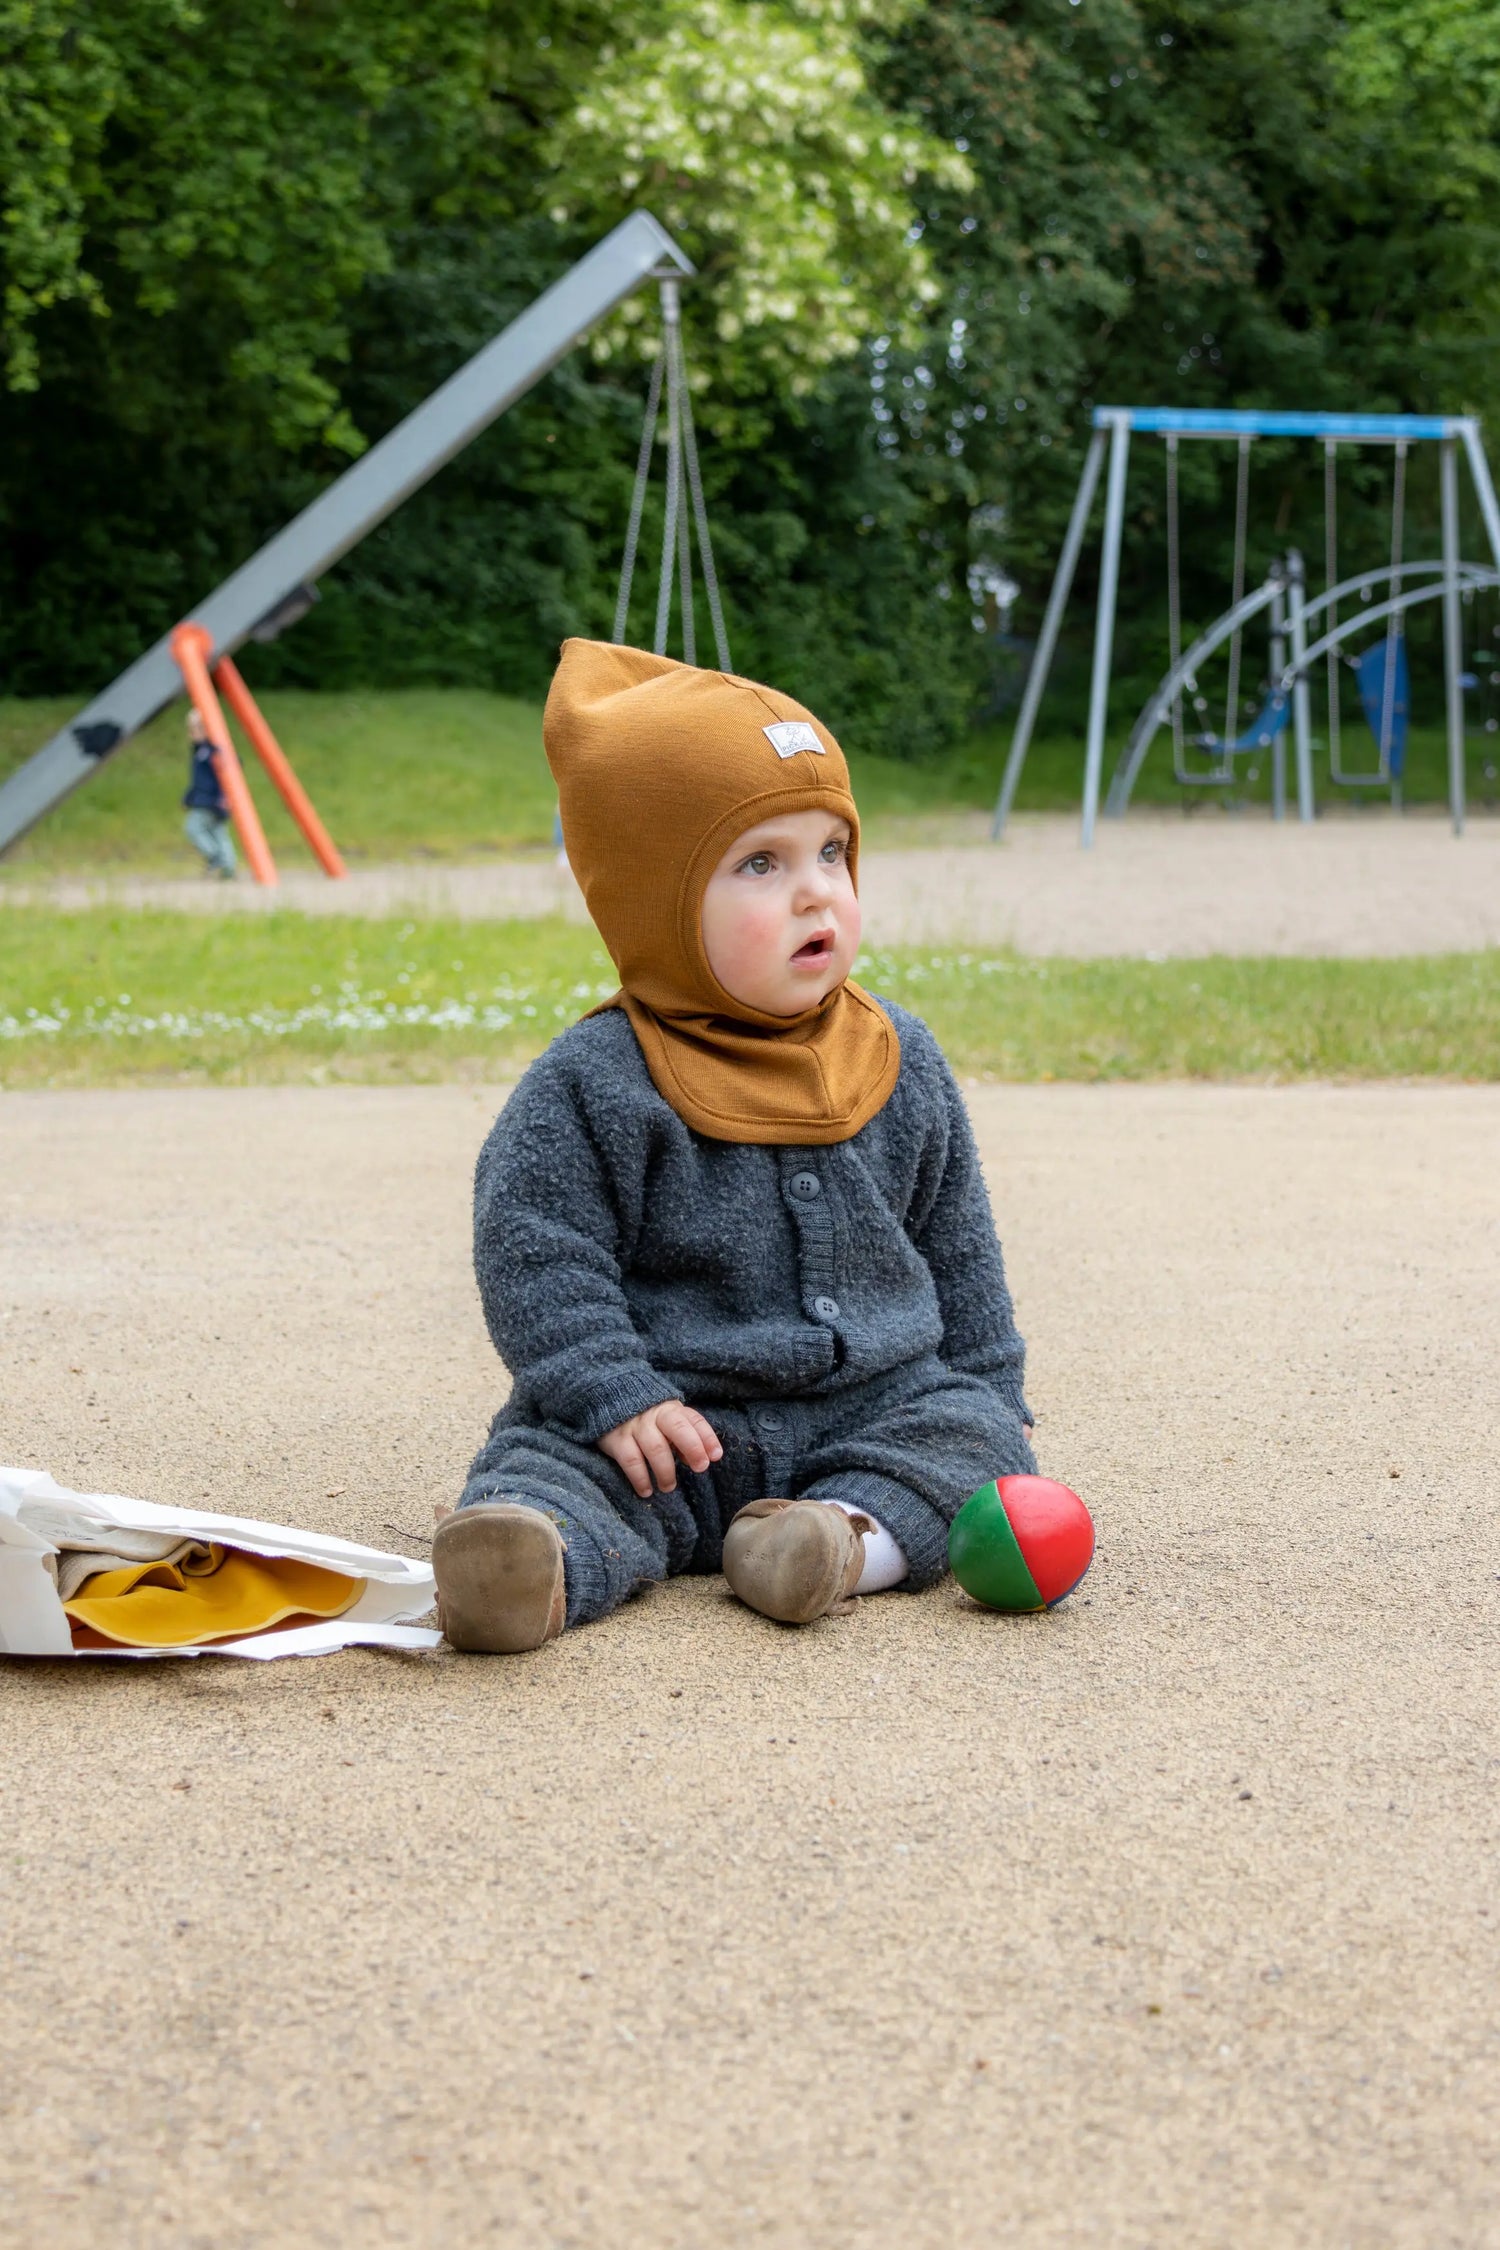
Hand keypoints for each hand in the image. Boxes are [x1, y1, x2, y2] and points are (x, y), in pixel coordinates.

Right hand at [598, 1401, 723, 1497]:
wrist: (608, 1402)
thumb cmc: (646, 1419)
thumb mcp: (667, 1422)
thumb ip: (684, 1438)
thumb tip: (696, 1461)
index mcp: (671, 1410)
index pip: (694, 1421)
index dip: (707, 1438)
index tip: (716, 1456)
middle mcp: (654, 1415)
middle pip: (678, 1429)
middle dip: (693, 1448)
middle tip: (700, 1469)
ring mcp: (635, 1426)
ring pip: (656, 1449)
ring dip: (666, 1472)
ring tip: (668, 1487)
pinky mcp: (617, 1440)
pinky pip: (631, 1461)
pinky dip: (641, 1478)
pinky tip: (646, 1490)